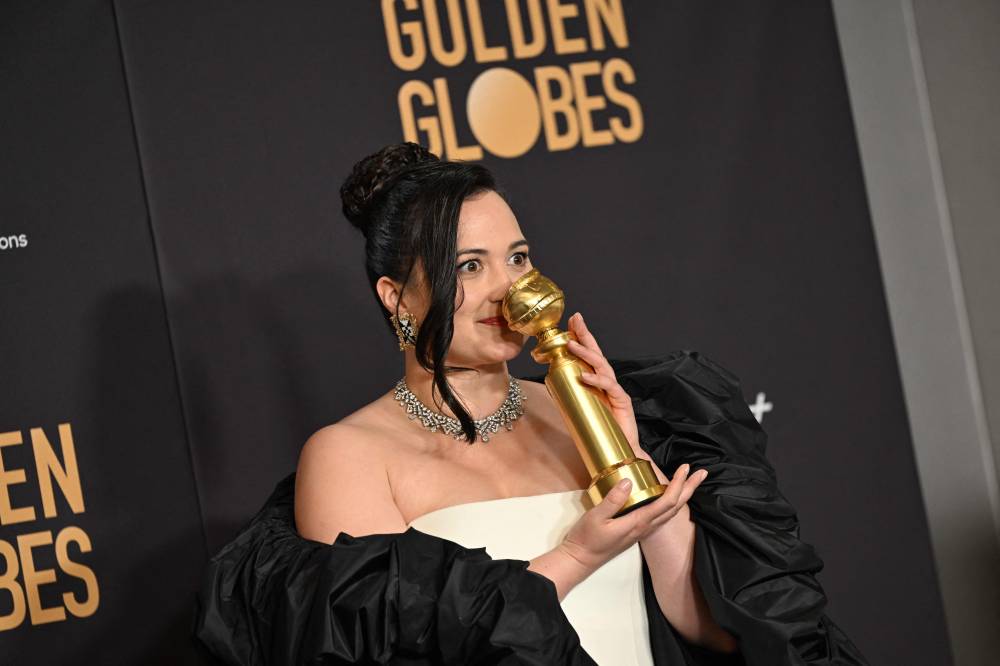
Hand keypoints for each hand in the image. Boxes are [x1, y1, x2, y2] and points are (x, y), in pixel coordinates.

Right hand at [559, 464, 707, 571]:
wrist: (581, 559)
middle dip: (689, 489)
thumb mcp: (596, 517)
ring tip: (690, 482)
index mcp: (639, 522)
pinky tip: (668, 497)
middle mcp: (645, 527)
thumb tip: (627, 481)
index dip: (678, 484)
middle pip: (675, 507)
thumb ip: (612, 500)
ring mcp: (642, 530)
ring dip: (683, 496)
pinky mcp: (636, 531)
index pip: (666, 501)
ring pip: (670, 512)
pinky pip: (661, 515)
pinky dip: (671, 503)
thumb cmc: (587, 538)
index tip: (685, 468)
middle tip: (702, 473)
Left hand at [566, 312, 668, 483]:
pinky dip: (596, 380)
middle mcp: (608, 382)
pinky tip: (584, 376)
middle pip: (597, 353)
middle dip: (585, 335)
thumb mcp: (581, 407)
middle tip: (575, 320)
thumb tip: (550, 382)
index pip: (590, 354)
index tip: (572, 320)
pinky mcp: (622, 401)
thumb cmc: (601, 430)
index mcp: (598, 381)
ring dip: (586, 354)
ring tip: (571, 344)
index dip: (582, 336)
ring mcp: (616, 390)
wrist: (621, 451)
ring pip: (602, 366)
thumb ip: (570, 394)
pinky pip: (609, 387)